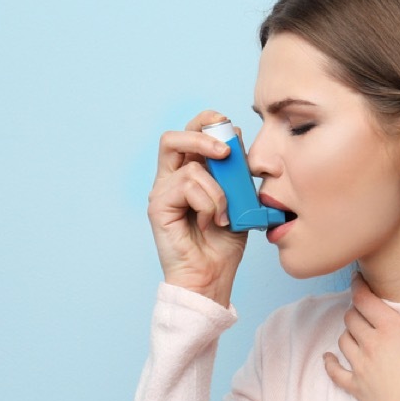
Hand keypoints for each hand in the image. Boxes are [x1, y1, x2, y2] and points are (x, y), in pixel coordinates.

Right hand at [147, 110, 248, 306]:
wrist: (212, 276)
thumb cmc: (224, 243)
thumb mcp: (240, 201)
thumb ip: (237, 174)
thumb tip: (241, 142)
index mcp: (190, 173)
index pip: (192, 134)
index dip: (210, 124)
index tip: (236, 131)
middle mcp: (171, 178)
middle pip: (175, 137)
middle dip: (204, 136)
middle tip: (227, 152)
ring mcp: (162, 191)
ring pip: (190, 166)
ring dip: (218, 190)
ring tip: (225, 214)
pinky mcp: (158, 206)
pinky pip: (187, 186)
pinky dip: (209, 203)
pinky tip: (213, 222)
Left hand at [325, 274, 399, 400]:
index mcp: (391, 330)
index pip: (364, 299)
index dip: (358, 286)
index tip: (358, 278)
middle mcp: (370, 345)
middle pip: (352, 318)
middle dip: (357, 308)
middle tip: (366, 306)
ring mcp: (360, 367)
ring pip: (343, 339)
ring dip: (348, 331)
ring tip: (358, 329)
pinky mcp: (356, 388)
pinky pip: (335, 371)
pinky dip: (330, 362)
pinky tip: (330, 358)